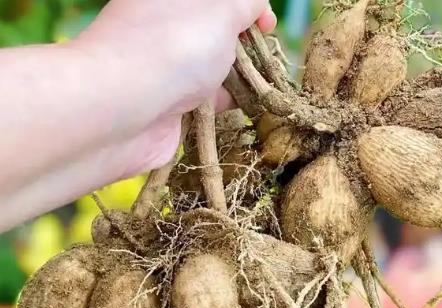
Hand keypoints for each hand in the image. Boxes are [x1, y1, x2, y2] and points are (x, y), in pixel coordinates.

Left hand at [75, 0, 275, 177]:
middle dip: (242, 46)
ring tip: (259, 87)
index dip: (244, 9)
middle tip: (261, 59)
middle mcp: (161, 29)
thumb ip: (245, 4)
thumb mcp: (222, 11)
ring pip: (210, 69)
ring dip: (236, 77)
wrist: (123, 110)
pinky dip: (222, 104)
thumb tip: (257, 7)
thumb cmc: (175, 47)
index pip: (214, 1)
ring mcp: (161, 69)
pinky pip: (203, 101)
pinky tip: (241, 108)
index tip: (266, 25)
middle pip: (212, 34)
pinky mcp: (165, 106)